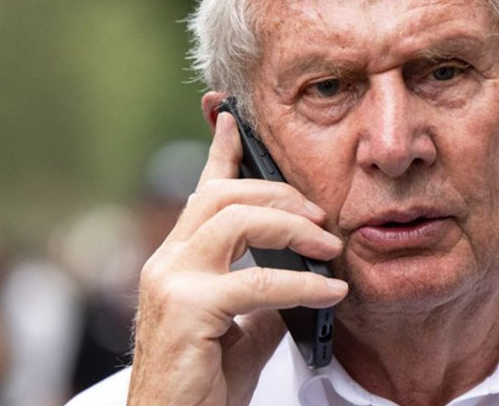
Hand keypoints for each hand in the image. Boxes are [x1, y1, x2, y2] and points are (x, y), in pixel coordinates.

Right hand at [128, 111, 347, 405]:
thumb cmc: (204, 382)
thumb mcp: (241, 329)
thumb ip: (261, 295)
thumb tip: (301, 276)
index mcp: (179, 259)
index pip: (202, 191)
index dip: (221, 153)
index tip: (233, 119)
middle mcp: (167, 261)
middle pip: (223, 195)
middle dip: (280, 194)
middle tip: (322, 218)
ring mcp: (171, 282)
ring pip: (235, 220)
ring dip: (292, 226)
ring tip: (331, 248)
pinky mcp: (187, 309)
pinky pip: (256, 280)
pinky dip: (302, 282)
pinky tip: (331, 292)